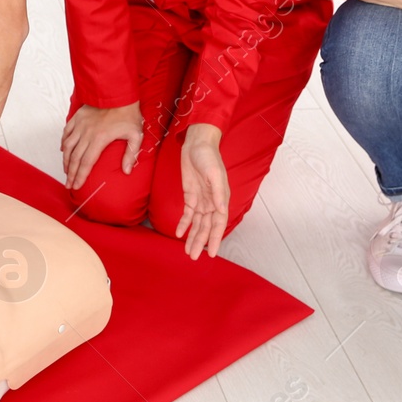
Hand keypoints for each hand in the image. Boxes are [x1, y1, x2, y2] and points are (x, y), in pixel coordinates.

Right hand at [62, 102, 143, 189]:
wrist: (118, 91)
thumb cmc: (128, 113)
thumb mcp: (135, 134)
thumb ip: (131, 154)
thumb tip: (127, 171)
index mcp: (99, 139)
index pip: (86, 163)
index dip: (80, 176)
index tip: (76, 186)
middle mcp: (86, 133)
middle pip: (74, 158)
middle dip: (70, 173)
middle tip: (68, 185)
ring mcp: (80, 125)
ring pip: (67, 146)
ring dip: (65, 160)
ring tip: (66, 171)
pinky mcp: (77, 117)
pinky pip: (66, 132)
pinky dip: (63, 143)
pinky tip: (63, 150)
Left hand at [176, 123, 229, 259]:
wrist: (197, 144)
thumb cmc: (209, 157)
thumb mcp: (214, 173)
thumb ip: (218, 193)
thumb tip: (221, 210)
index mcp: (221, 199)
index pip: (218, 223)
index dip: (216, 239)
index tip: (212, 253)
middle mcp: (212, 202)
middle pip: (206, 227)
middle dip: (201, 242)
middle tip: (193, 257)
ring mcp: (201, 199)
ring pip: (197, 223)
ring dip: (193, 237)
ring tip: (188, 251)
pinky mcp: (190, 195)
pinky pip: (188, 213)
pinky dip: (184, 224)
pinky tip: (180, 234)